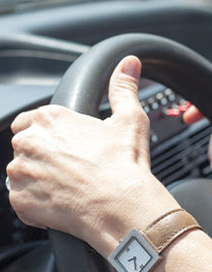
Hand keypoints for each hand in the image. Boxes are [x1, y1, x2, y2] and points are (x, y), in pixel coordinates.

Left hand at [7, 56, 171, 252]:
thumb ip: (123, 88)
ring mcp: (21, 173)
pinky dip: (39, 206)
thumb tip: (129, 64)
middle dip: (45, 158)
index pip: (30, 121)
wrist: (122, 207)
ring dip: (41, 181)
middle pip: (26, 148)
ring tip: (71, 188)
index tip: (68, 147)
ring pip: (23, 175)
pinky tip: (65, 205)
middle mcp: (29, 142)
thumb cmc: (126, 165)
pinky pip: (23, 202)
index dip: (50, 135)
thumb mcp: (130, 120)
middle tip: (75, 169)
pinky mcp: (20, 201)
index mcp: (50, 118)